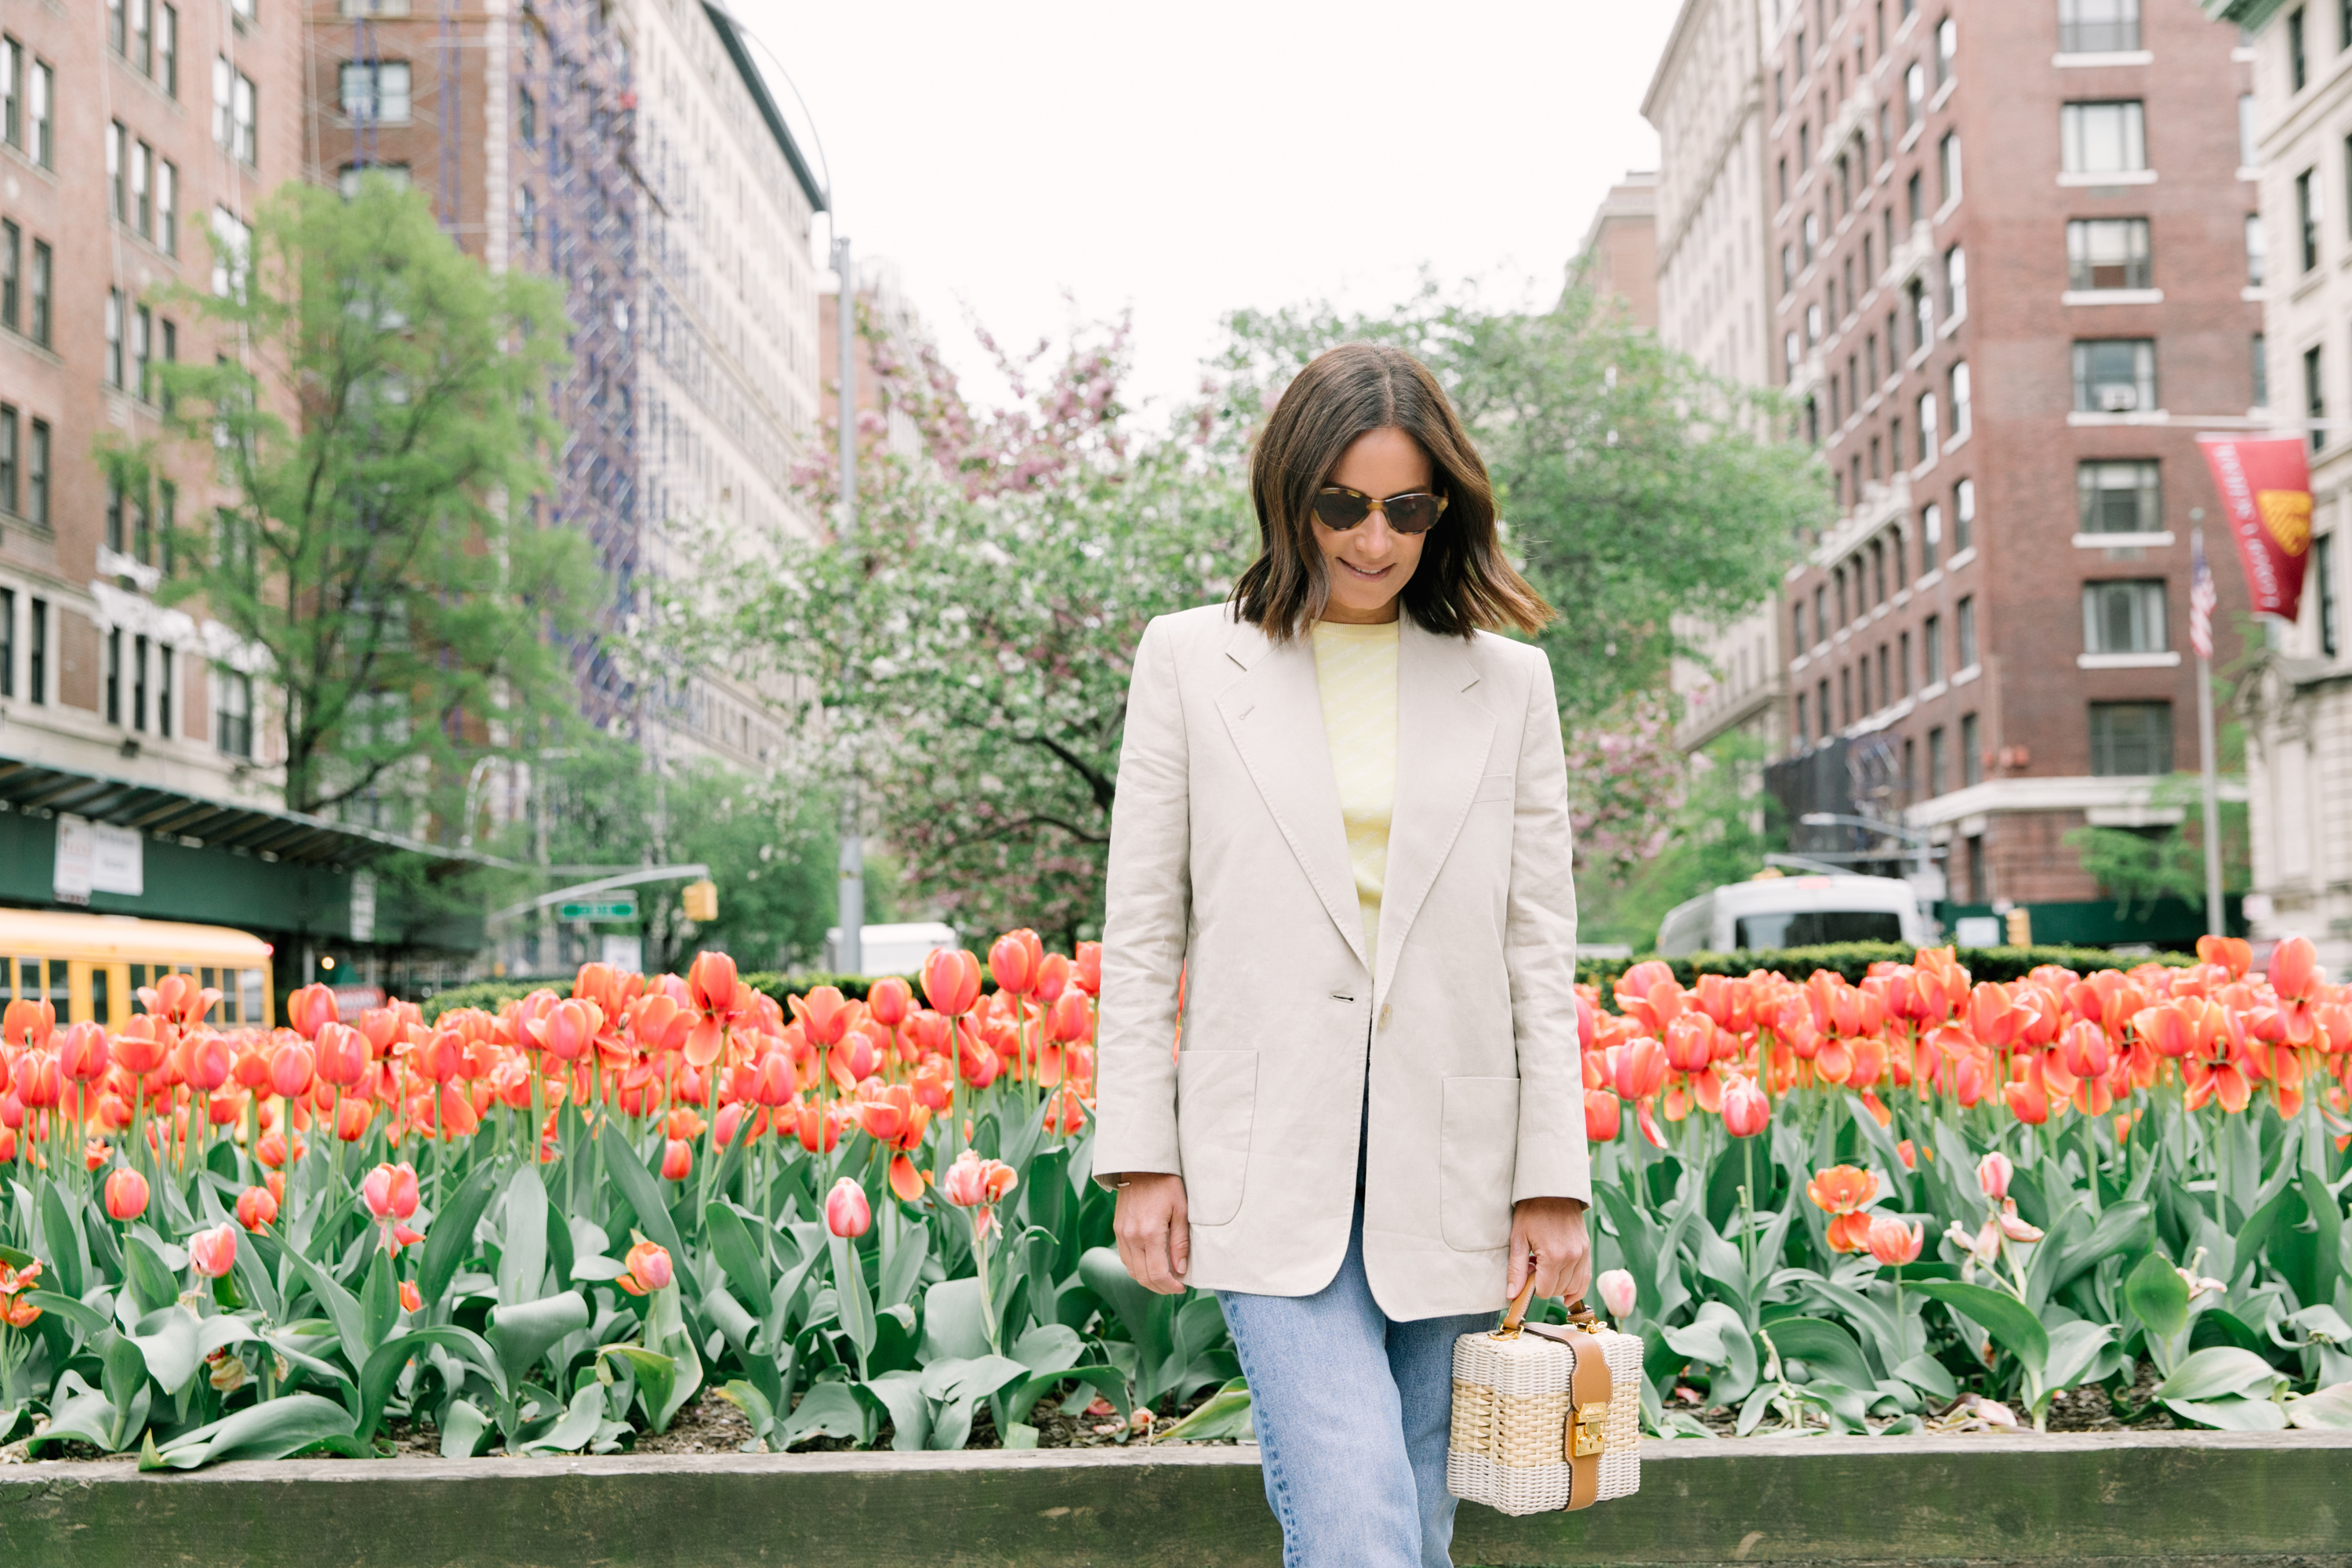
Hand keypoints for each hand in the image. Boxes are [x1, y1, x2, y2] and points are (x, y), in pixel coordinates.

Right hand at [1112, 1173, 1190, 1293]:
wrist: (1141, 1165)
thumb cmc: (1166, 1184)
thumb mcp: (1181, 1210)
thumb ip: (1180, 1242)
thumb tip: (1180, 1270)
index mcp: (1149, 1233)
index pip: (1157, 1273)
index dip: (1170, 1287)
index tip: (1181, 1288)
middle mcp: (1131, 1236)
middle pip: (1142, 1277)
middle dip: (1160, 1288)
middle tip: (1175, 1287)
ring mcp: (1121, 1234)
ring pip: (1132, 1270)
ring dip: (1147, 1279)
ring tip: (1164, 1278)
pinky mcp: (1117, 1229)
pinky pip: (1125, 1258)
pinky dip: (1137, 1267)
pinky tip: (1151, 1264)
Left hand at [1507, 1196, 1590, 1303]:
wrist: (1553, 1190)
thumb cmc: (1532, 1211)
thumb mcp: (1518, 1238)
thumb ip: (1516, 1270)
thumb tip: (1512, 1295)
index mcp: (1554, 1256)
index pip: (1545, 1290)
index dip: (1532, 1287)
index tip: (1527, 1273)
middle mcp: (1572, 1257)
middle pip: (1558, 1290)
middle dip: (1544, 1285)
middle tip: (1534, 1267)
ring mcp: (1583, 1253)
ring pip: (1573, 1287)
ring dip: (1558, 1285)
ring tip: (1546, 1268)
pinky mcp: (1587, 1249)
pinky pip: (1586, 1278)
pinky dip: (1576, 1287)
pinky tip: (1565, 1288)